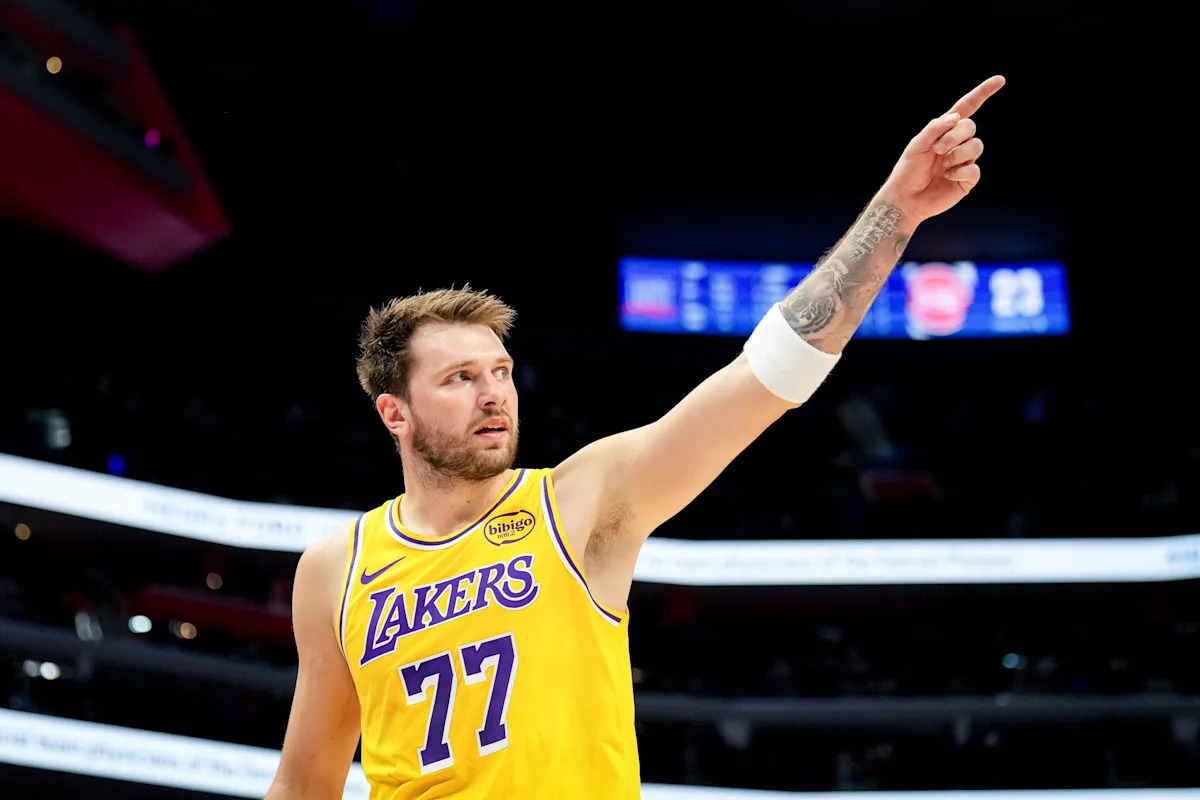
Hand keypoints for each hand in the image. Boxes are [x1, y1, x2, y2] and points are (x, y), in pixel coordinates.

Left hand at [880, 75, 1005, 223]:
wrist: (905, 198)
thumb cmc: (908, 171)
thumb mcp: (917, 145)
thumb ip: (935, 128)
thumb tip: (956, 117)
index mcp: (945, 130)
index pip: (967, 107)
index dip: (982, 93)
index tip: (1000, 80)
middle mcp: (958, 143)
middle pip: (970, 127)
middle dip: (954, 136)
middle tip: (937, 149)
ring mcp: (964, 160)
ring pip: (976, 146)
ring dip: (956, 154)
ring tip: (941, 166)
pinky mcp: (967, 179)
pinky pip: (974, 169)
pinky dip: (960, 172)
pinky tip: (947, 177)